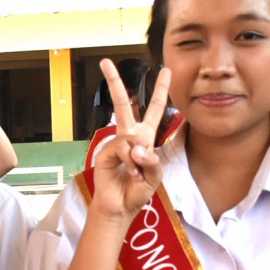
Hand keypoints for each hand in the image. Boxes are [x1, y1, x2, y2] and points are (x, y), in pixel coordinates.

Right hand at [90, 59, 170, 223]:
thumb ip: (152, 159)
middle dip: (114, 83)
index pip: (154, 110)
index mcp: (145, 139)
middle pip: (123, 105)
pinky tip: (129, 173)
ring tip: (136, 174)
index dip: (160, 90)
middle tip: (104, 62)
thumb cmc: (138, 192)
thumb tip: (135, 145)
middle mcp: (129, 137)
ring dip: (138, 157)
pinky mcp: (105, 152)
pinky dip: (129, 162)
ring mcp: (116, 144)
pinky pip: (122, 148)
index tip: (165, 70)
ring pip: (130, 134)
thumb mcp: (156, 176)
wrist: (120, 208)